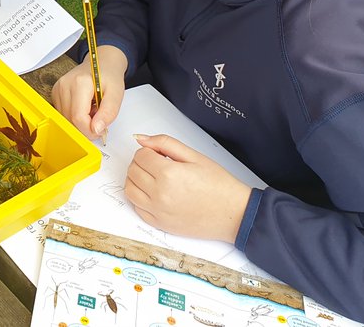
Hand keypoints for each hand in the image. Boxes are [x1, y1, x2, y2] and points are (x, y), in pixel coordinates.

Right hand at [51, 45, 127, 138]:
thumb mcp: (116, 95)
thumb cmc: (109, 77)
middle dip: (86, 126)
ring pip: (66, 119)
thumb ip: (108, 113)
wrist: (102, 63)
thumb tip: (96, 130)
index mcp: (80, 82)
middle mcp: (65, 85)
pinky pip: (63, 115)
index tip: (101, 130)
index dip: (90, 130)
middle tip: (99, 116)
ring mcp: (57, 89)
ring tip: (91, 110)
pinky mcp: (55, 94)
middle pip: (70, 120)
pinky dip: (74, 117)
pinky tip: (83, 108)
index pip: (78, 117)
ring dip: (80, 122)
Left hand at [125, 134, 252, 242]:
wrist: (234, 213)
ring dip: (136, 180)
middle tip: (157, 164)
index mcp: (168, 174)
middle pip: (132, 171)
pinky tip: (154, 194)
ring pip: (130, 190)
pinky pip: (137, 208)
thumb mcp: (194, 155)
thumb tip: (141, 139)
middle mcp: (160, 194)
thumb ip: (165, 143)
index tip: (159, 154)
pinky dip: (140, 198)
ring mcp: (159, 211)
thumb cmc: (218, 185)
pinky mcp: (160, 224)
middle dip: (141, 163)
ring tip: (153, 178)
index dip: (149, 151)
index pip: (140, 156)